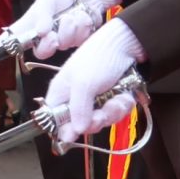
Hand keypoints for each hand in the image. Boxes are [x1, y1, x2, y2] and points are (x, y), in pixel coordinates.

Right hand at [0, 0, 116, 57]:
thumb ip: (42, 14)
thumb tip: (40, 32)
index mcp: (34, 24)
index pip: (16, 38)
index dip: (6, 46)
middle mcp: (46, 35)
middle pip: (41, 52)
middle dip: (48, 44)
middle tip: (53, 35)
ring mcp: (64, 39)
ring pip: (64, 44)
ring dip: (70, 28)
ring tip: (72, 14)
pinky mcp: (80, 40)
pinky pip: (80, 40)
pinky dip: (82, 27)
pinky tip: (83, 16)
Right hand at [40, 19, 142, 144]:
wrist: (126, 44)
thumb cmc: (98, 58)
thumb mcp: (83, 84)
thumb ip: (77, 110)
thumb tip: (72, 133)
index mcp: (61, 92)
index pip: (53, 120)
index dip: (63, 129)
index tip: (74, 133)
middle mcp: (75, 99)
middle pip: (80, 125)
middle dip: (94, 121)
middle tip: (100, 114)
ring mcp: (94, 100)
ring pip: (100, 120)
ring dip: (111, 113)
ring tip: (117, 100)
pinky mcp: (111, 99)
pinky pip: (115, 113)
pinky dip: (122, 107)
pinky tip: (124, 96)